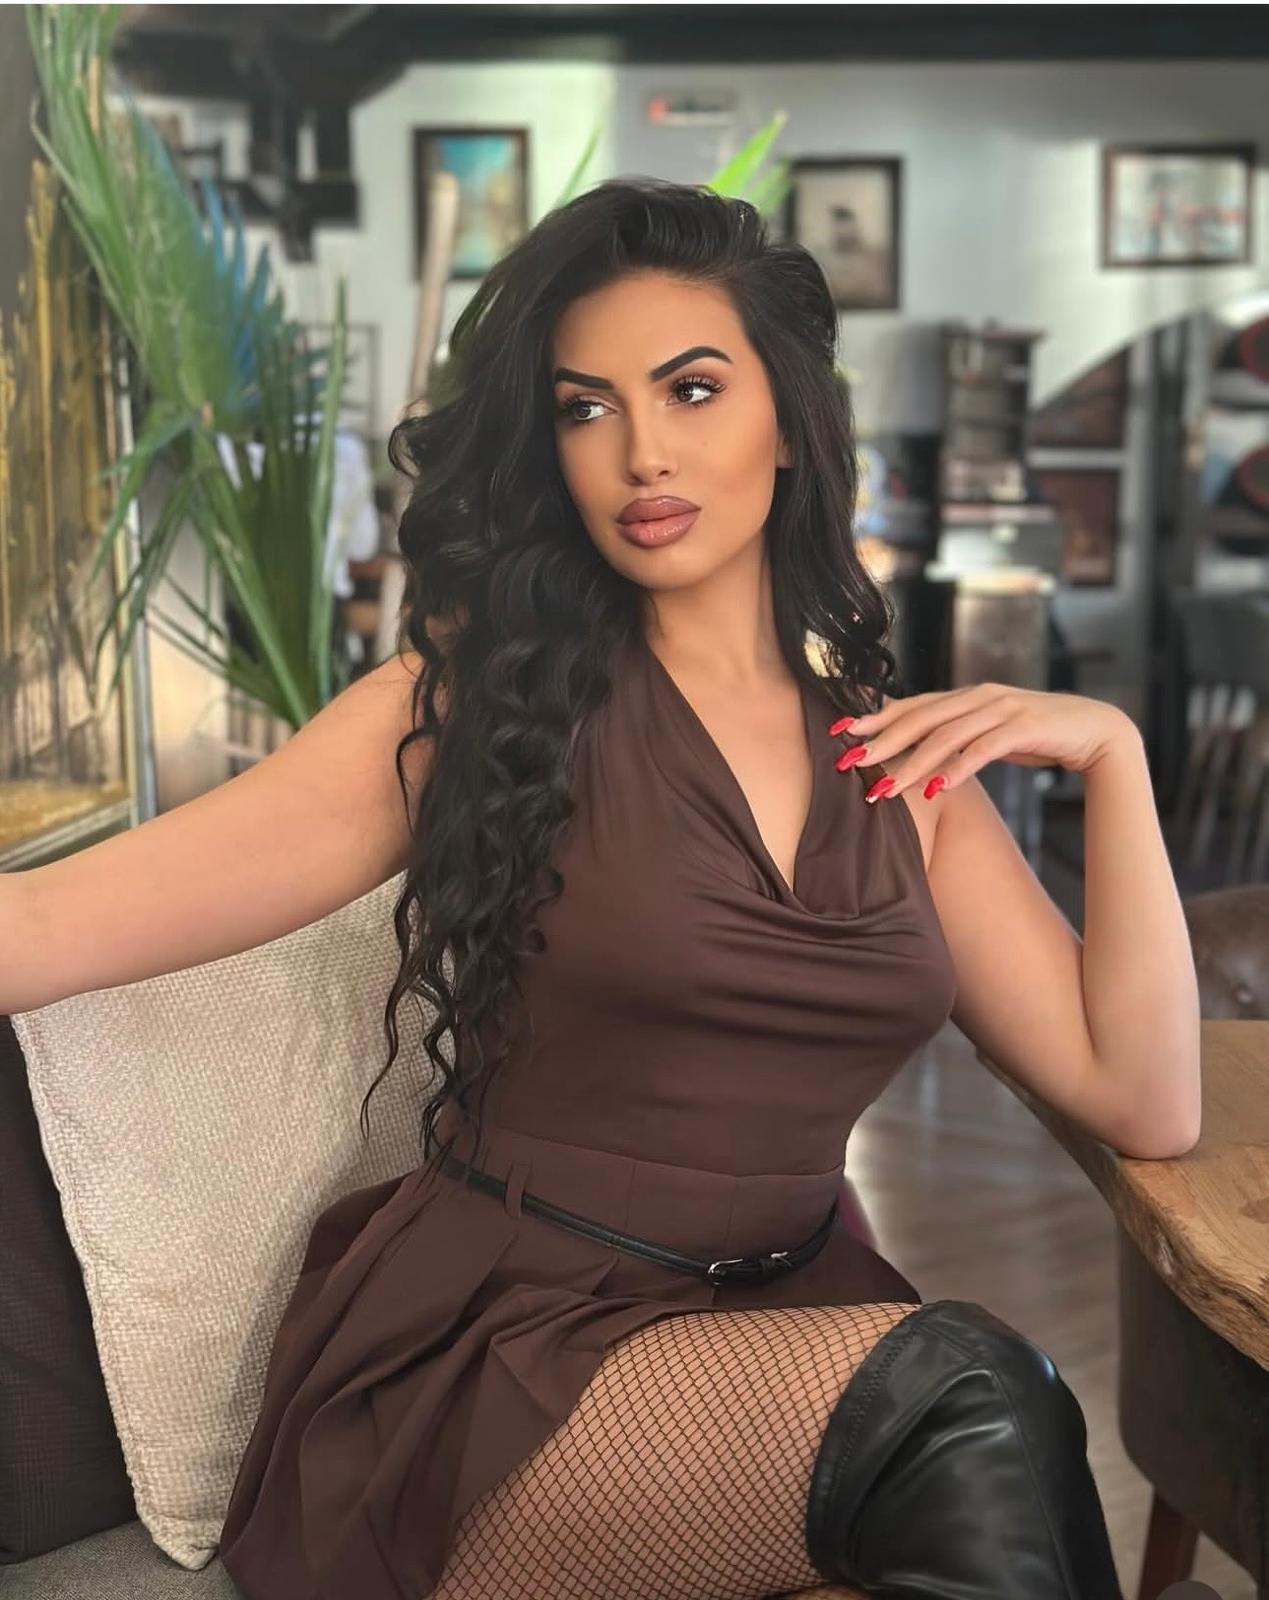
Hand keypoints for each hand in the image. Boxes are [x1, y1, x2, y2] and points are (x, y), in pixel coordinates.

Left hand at [827, 683, 1138, 802]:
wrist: (1098, 732)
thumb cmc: (1038, 736)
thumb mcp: (990, 733)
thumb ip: (957, 737)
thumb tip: (917, 753)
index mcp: (967, 696)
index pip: (911, 706)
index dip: (874, 719)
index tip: (838, 734)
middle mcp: (979, 696)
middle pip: (920, 719)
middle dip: (881, 742)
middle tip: (849, 763)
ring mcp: (1002, 708)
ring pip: (946, 735)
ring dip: (912, 763)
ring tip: (885, 788)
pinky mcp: (1025, 726)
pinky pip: (985, 748)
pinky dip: (959, 767)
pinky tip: (938, 787)